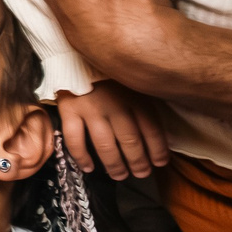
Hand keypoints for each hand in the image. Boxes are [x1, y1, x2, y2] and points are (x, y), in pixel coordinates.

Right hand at [55, 81, 169, 179]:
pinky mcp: (69, 111)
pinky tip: (89, 167)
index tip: (160, 163)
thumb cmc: (108, 74)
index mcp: (134, 96)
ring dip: (115, 165)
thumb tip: (161, 132)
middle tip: (141, 174)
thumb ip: (145, 102)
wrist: (74, 56)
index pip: (151, 129)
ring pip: (105, 145)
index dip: (158, 149)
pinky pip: (75, 140)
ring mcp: (90, 109)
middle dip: (138, 162)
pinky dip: (82, 157)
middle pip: (130, 141)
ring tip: (120, 175)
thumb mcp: (133, 82)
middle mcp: (114, 105)